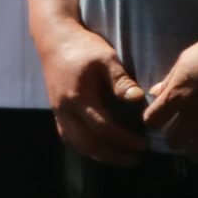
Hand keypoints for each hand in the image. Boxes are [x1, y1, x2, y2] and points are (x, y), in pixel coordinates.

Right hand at [34, 19, 145, 165]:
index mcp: (79, 97)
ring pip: (76, 143)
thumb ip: (121, 80)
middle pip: (88, 143)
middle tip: (134, 159)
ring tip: (119, 158)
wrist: (54, 38)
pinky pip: (67, 137)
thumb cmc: (83, 46)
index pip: (103, 128)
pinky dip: (83, 147)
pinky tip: (97, 148)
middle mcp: (65, 109)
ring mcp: (58, 111)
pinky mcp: (56, 110)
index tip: (143, 145)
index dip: (124, 139)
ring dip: (98, 154)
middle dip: (112, 154)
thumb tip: (139, 99)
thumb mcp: (107, 58)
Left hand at [144, 23, 197, 173]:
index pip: (153, 121)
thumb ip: (169, 81)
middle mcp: (193, 114)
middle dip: (174, 141)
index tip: (159, 121)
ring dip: (194, 153)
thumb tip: (154, 93)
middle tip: (179, 138)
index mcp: (176, 96)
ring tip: (196, 153)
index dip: (154, 122)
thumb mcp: (183, 61)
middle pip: (174, 140)